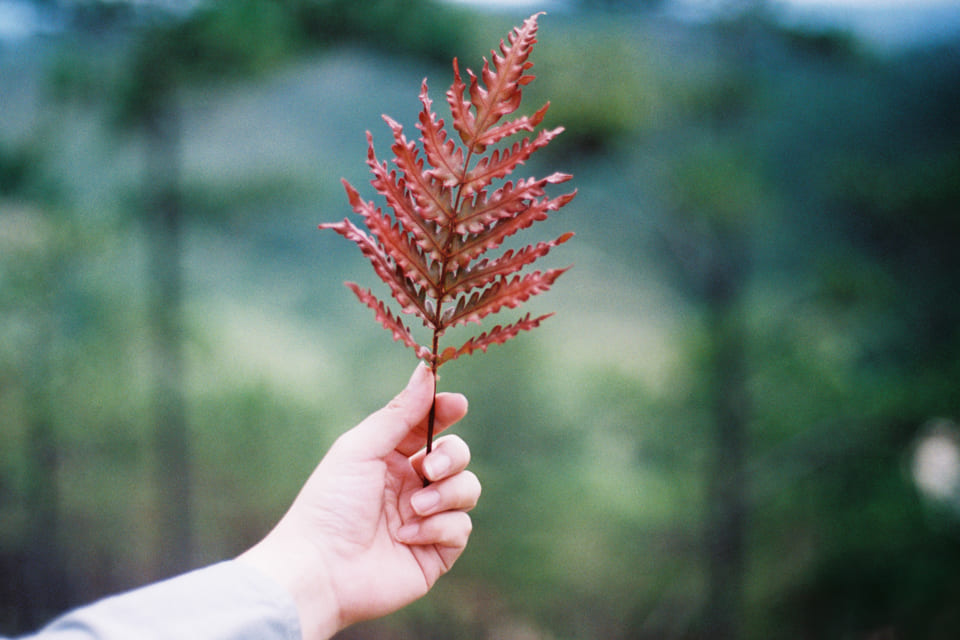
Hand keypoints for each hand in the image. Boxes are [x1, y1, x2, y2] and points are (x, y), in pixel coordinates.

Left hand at [239, 363, 479, 639]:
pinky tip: (408, 537)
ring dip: (446, 495)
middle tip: (428, 469)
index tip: (457, 404)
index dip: (446, 412)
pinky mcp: (436, 551)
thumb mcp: (362, 447)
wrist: (321, 568)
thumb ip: (400, 412)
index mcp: (391, 458)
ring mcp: (425, 518)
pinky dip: (439, 528)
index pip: (430, 427)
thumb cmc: (331, 504)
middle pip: (457, 456)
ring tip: (414, 508)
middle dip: (451, 457)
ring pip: (467, 489)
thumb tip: (426, 369)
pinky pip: (461, 528)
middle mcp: (411, 485)